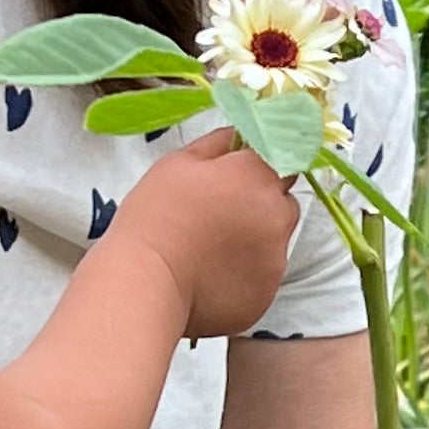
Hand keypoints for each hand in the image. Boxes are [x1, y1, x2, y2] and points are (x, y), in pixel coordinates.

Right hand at [119, 131, 300, 337]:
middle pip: (284, 201)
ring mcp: (276, 259)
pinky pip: (264, 275)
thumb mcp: (178, 163)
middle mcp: (277, 217)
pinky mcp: (267, 294)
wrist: (145, 283)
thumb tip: (241, 134)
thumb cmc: (155, 216)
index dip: (257, 168)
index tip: (235, 178)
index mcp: (257, 178)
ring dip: (256, 239)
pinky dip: (247, 273)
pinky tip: (215, 275)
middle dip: (261, 203)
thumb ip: (219, 143)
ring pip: (276, 241)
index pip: (280, 159)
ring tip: (213, 250)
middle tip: (220, 215)